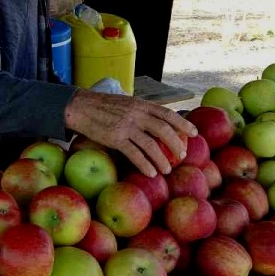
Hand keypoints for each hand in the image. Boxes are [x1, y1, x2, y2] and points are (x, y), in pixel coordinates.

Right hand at [63, 89, 196, 177]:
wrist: (80, 107)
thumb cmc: (103, 106)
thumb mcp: (126, 103)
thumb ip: (141, 111)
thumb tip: (156, 122)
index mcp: (141, 104)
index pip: (167, 113)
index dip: (183, 123)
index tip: (194, 133)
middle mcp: (137, 114)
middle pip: (164, 130)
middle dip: (176, 144)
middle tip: (182, 156)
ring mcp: (126, 126)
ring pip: (151, 145)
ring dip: (162, 159)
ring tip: (167, 170)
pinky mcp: (115, 138)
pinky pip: (135, 154)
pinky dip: (145, 165)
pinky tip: (151, 172)